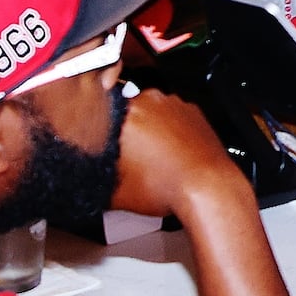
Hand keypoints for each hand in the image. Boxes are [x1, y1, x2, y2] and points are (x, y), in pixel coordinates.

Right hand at [107, 86, 233, 219]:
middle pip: (127, 111)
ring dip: (148, 127)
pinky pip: (173, 115)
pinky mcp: (193, 110)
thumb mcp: (115, 194)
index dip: (98, 130)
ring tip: (151, 154)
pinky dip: (170, 128)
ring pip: (151, 111)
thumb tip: (88, 184)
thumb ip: (95, 183)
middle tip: (127, 153)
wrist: (206, 188)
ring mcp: (174, 104)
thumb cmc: (166, 187)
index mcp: (125, 114)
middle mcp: (150, 101)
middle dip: (124, 129)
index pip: (99, 113)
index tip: (100, 142)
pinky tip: (170, 150)